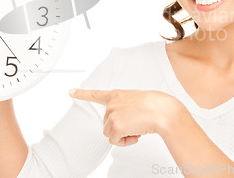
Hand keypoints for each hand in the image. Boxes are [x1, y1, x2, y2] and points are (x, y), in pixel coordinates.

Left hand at [69, 89, 183, 146]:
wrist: (163, 111)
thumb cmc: (156, 106)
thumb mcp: (136, 101)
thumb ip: (124, 108)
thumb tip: (122, 125)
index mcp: (117, 94)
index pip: (95, 94)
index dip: (82, 94)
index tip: (70, 91)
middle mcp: (111, 103)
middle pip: (106, 123)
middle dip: (119, 127)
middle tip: (135, 124)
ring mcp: (112, 114)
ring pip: (110, 133)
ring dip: (122, 135)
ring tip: (137, 128)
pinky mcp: (115, 126)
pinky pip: (115, 141)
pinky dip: (125, 142)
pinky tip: (135, 135)